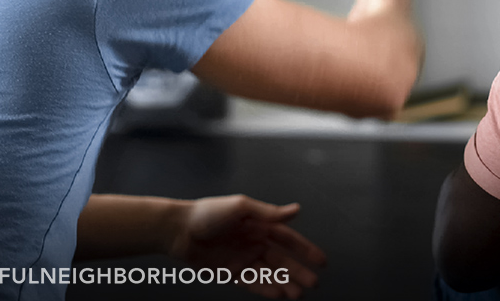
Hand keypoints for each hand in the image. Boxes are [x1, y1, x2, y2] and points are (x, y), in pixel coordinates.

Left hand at [167, 195, 326, 299]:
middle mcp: (254, 242)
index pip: (289, 239)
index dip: (306, 250)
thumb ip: (268, 212)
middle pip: (283, 260)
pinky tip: (278, 294)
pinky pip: (252, 283)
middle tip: (314, 283)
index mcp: (260, 225)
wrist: (178, 230)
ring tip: (298, 294)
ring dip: (285, 283)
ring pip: (270, 274)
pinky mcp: (230, 272)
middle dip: (299, 271)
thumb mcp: (241, 207)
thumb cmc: (208, 213)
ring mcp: (243, 258)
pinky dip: (266, 288)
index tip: (321, 261)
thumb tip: (296, 210)